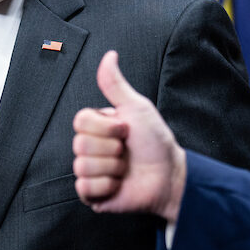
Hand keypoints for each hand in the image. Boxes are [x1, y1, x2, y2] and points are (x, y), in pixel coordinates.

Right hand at [72, 50, 186, 222]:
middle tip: (127, 150)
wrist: (169, 175)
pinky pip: (85, 187)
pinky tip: (120, 183)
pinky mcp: (92, 194)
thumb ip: (116, 84)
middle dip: (112, 148)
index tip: (126, 129)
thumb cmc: (155, 142)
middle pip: (80, 144)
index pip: (80, 121)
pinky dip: (108, 185)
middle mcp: (91, 148)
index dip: (106, 126)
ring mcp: (90, 171)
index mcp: (97, 127)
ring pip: (83, 166)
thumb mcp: (136, 108)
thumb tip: (109, 55)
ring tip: (126, 168)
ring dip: (113, 168)